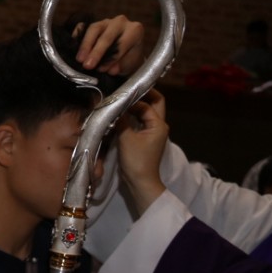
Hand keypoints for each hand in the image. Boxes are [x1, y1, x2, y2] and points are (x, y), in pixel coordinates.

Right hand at [74, 15, 146, 75]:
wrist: (122, 54)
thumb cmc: (126, 59)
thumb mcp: (128, 65)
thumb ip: (121, 66)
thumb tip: (111, 69)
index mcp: (135, 30)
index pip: (122, 43)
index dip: (111, 57)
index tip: (101, 69)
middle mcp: (120, 22)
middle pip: (107, 35)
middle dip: (96, 52)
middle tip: (87, 65)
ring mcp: (104, 22)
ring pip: (93, 29)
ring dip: (85, 46)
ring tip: (79, 60)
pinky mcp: (91, 23)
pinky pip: (82, 27)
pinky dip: (76, 37)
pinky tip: (73, 49)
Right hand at [116, 89, 168, 212]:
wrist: (141, 182)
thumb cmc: (136, 161)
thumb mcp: (126, 139)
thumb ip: (121, 121)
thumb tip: (112, 107)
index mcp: (159, 124)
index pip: (146, 105)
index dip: (133, 99)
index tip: (118, 95)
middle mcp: (159, 125)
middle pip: (155, 103)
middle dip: (144, 95)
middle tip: (128, 90)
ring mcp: (153, 132)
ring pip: (148, 112)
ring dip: (137, 106)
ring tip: (122, 100)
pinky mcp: (146, 138)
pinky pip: (141, 121)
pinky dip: (133, 116)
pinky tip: (122, 114)